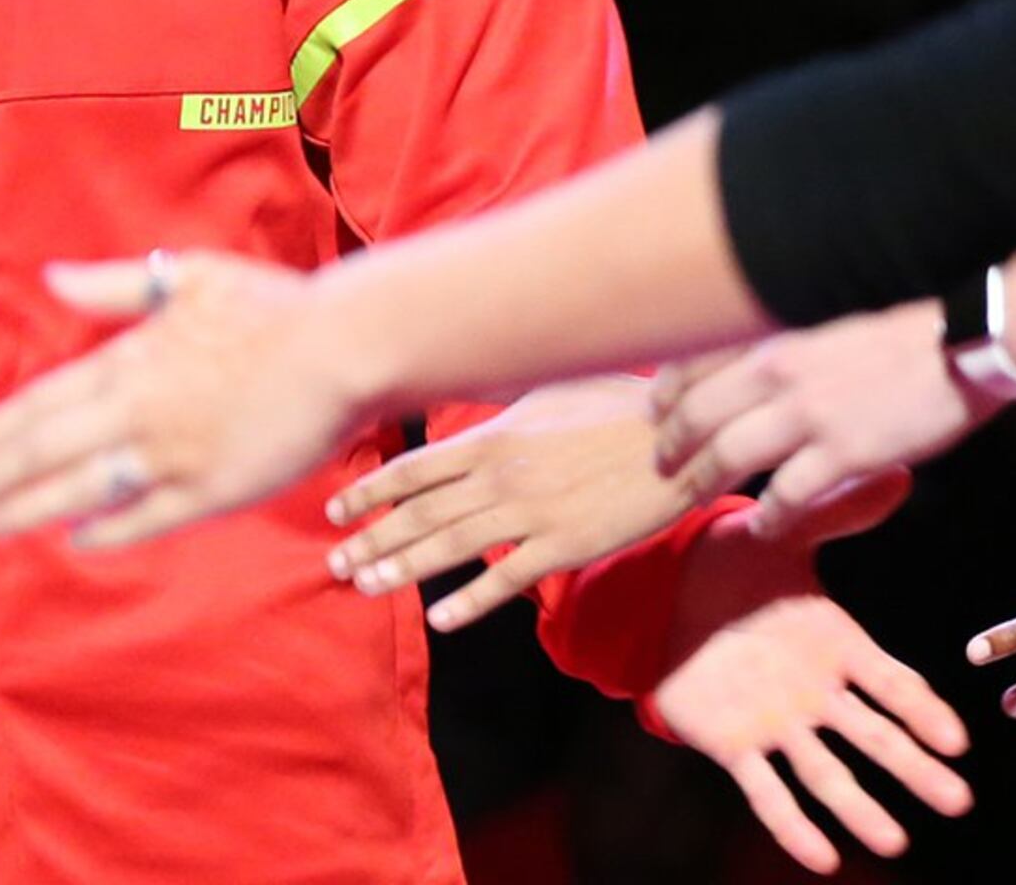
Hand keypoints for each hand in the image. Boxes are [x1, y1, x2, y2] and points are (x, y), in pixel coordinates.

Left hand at [0, 252, 365, 546]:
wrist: (342, 347)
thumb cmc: (269, 306)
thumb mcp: (185, 277)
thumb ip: (113, 286)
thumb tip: (50, 278)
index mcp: (129, 360)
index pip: (41, 404)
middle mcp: (139, 410)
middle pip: (45, 452)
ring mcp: (174, 453)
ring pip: (81, 490)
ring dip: (29, 510)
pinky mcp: (214, 489)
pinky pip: (147, 517)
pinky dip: (107, 531)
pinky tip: (75, 541)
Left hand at [329, 376, 700, 630]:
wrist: (680, 436)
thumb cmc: (616, 407)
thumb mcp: (546, 396)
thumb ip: (501, 413)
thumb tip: (469, 417)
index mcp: (492, 438)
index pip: (413, 469)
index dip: (369, 492)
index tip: (336, 510)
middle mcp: (500, 476)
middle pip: (420, 513)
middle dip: (372, 538)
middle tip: (335, 561)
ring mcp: (530, 513)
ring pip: (450, 547)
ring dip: (402, 568)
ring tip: (365, 584)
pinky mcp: (565, 546)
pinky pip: (505, 579)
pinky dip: (468, 602)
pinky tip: (439, 620)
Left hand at [644, 480, 971, 873]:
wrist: (668, 594)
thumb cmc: (739, 567)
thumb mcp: (785, 537)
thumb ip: (836, 514)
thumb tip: (898, 472)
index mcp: (837, 647)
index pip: (891, 684)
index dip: (921, 711)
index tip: (958, 738)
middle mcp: (816, 694)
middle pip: (873, 738)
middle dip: (913, 770)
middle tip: (958, 801)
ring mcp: (776, 723)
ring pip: (825, 773)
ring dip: (861, 809)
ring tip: (894, 841)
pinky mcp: (732, 746)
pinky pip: (766, 791)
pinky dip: (792, 825)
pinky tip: (821, 857)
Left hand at [649, 299, 985, 531]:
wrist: (964, 345)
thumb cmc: (901, 339)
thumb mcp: (825, 331)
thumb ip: (785, 354)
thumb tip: (755, 375)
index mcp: (775, 341)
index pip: (693, 367)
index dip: (664, 396)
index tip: (653, 414)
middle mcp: (779, 375)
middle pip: (699, 417)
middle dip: (672, 446)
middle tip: (661, 467)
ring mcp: (809, 415)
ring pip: (729, 456)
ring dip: (705, 482)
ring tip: (692, 498)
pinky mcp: (843, 452)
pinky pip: (788, 494)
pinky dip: (768, 515)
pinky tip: (762, 526)